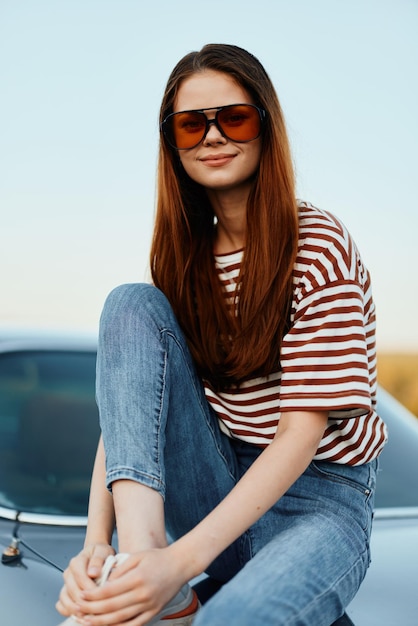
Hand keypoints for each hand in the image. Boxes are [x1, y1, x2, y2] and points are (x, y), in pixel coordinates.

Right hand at [56, 543, 114, 617]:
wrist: (96, 554)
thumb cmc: (100, 554)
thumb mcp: (103, 552)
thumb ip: (98, 560)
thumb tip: (93, 573)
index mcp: (77, 561)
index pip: (81, 577)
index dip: (91, 588)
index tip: (101, 594)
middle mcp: (68, 573)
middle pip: (72, 590)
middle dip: (84, 601)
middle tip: (96, 608)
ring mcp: (65, 583)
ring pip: (64, 599)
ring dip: (75, 609)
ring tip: (87, 615)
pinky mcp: (65, 592)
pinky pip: (61, 604)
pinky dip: (68, 611)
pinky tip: (80, 615)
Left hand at [72, 545, 187, 625]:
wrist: (180, 565)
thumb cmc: (158, 558)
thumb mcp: (137, 556)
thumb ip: (119, 569)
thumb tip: (104, 582)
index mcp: (137, 578)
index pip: (109, 591)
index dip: (93, 595)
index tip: (81, 596)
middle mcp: (143, 594)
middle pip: (111, 607)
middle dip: (92, 610)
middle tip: (79, 610)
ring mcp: (149, 606)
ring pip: (120, 619)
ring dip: (101, 622)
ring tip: (88, 621)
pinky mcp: (153, 613)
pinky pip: (133, 625)